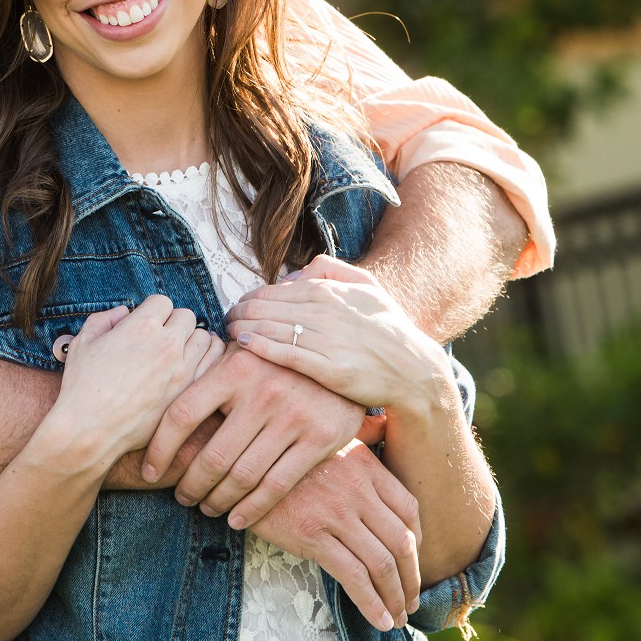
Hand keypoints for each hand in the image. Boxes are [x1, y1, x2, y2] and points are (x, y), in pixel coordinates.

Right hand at [50, 296, 221, 465]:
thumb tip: (122, 313)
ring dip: (191, 341)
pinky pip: (212, 365)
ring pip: (204, 338)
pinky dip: (205, 361)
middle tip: (161, 338)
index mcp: (141, 326)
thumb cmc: (82, 387)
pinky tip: (190, 367)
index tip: (145, 324)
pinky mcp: (189, 392)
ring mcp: (182, 369)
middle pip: (186, 316)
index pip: (162, 301)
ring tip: (178, 352)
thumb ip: (104, 319)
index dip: (152, 311)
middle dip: (173, 323)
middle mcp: (167, 344)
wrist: (90, 430)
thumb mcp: (83, 342)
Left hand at [140, 342, 368, 526]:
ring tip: (206, 508)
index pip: (182, 415)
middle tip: (181, 497)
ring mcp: (292, 416)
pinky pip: (275, 486)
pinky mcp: (319, 439)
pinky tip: (235, 519)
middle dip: (189, 485)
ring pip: (241, 476)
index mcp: (234, 368)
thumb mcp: (244, 352)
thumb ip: (209, 371)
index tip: (150, 471)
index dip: (160, 449)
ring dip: (217, 501)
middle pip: (211, 455)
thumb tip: (155, 395)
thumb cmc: (277, 360)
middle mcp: (261, 391)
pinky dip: (251, 510)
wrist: (341, 357)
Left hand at [226, 257, 448, 409]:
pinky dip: (261, 348)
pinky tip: (242, 345)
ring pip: (271, 329)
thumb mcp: (366, 286)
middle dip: (239, 312)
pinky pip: (287, 354)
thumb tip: (292, 274)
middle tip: (225, 320)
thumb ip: (329, 270)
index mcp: (329, 291)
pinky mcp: (330, 370)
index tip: (237, 307)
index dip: (249, 298)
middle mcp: (325, 312)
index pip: (273, 290)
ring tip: (228, 332)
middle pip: (265, 308)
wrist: (415, 370)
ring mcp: (327, 341)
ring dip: (243, 328)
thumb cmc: (388, 328)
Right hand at [250, 441, 422, 631]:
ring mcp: (336, 513)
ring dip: (395, 597)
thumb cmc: (275, 454)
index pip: (408, 508)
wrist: (234, 459)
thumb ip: (354, 446)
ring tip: (397, 617)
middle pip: (401, 541)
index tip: (413, 561)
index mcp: (364, 464)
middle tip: (412, 600)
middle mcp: (357, 488)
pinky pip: (353, 577)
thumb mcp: (321, 441)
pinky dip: (372, 604)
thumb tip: (378, 436)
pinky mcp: (311, 536)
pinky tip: (380, 620)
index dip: (417, 541)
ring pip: (382, 564)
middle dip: (411, 578)